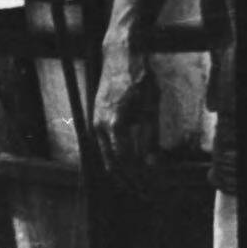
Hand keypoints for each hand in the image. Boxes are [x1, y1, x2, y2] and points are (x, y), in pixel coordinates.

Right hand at [92, 50, 157, 178]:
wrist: (119, 55)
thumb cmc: (138, 77)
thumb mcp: (151, 106)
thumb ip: (150, 137)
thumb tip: (151, 163)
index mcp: (114, 123)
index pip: (125, 160)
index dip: (137, 177)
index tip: (148, 188)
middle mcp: (99, 126)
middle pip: (112, 163)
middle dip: (128, 180)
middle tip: (143, 192)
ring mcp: (95, 122)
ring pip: (106, 156)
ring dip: (120, 171)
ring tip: (135, 183)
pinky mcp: (96, 119)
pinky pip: (104, 146)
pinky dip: (114, 158)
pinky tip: (125, 164)